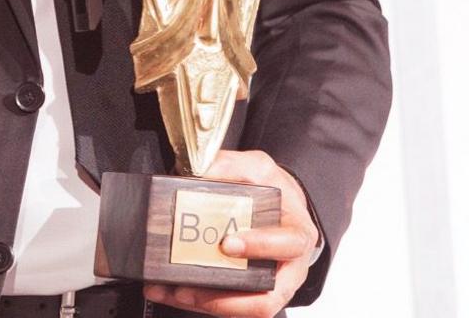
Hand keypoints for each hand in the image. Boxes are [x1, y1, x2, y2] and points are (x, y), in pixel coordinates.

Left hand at [143, 150, 319, 317]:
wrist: (282, 207)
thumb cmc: (276, 192)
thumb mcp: (258, 168)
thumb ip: (231, 165)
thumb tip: (199, 172)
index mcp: (297, 235)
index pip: (287, 246)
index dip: (260, 247)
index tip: (227, 243)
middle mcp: (288, 268)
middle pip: (266, 298)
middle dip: (225, 299)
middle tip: (188, 287)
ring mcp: (270, 285)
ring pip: (243, 309)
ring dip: (205, 304)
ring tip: (173, 293)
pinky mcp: (249, 292)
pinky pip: (227, 305)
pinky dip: (198, 301)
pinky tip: (171, 292)